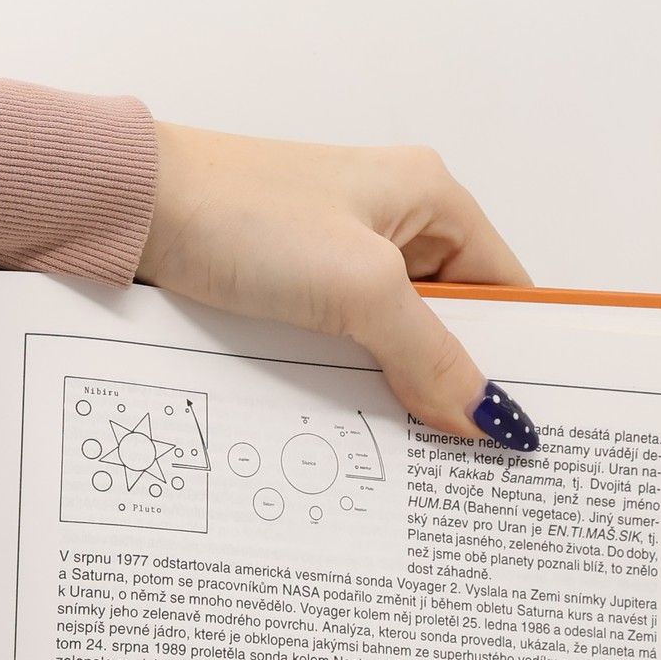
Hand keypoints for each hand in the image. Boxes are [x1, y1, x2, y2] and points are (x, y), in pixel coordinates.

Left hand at [138, 126, 537, 446]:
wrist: (136, 210)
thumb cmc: (247, 217)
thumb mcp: (359, 290)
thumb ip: (429, 354)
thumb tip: (491, 415)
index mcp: (431, 197)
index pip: (503, 287)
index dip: (518, 354)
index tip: (525, 424)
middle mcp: (391, 222)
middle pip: (448, 322)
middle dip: (454, 385)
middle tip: (469, 462)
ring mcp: (335, 257)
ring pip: (389, 342)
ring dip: (396, 393)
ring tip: (412, 459)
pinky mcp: (286, 289)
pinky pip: (337, 347)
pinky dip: (347, 385)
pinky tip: (349, 429)